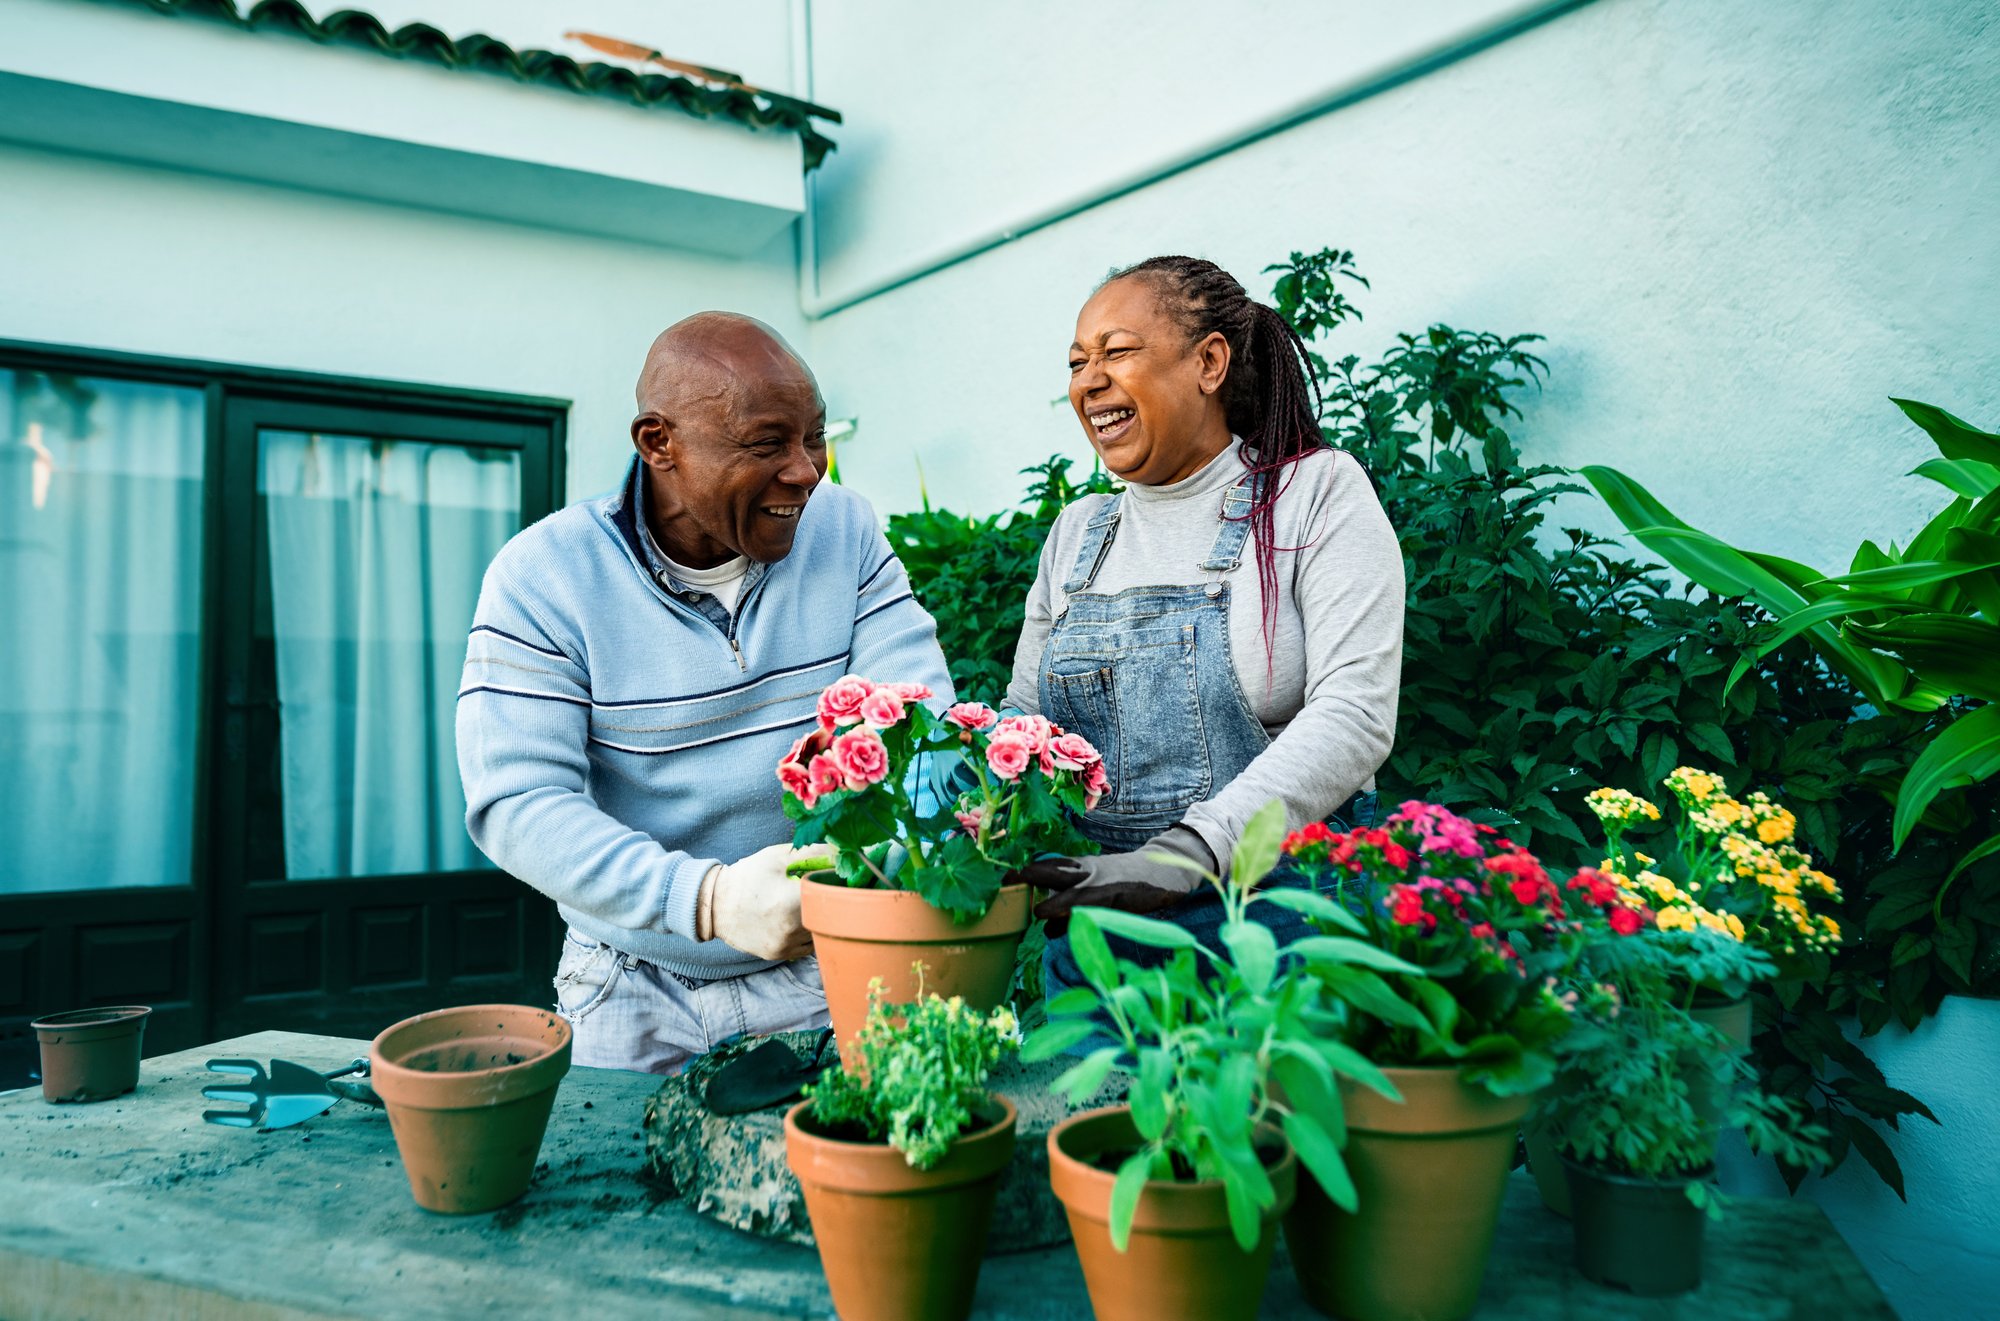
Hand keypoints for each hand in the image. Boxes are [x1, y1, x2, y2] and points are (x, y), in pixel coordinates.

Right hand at [698, 843, 832, 959]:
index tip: (837, 879)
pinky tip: (796, 918)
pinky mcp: (779, 954)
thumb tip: (843, 853)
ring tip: (805, 904)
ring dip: (819, 919)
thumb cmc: (748, 876)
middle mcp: (791, 928)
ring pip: (819, 932)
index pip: (834, 894)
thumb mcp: (779, 857)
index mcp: (792, 900)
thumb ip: (814, 853)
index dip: (839, 885)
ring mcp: (785, 944)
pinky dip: (806, 932)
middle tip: (822, 891)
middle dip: (830, 903)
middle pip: (829, 916)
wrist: (714, 904)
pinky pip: (805, 945)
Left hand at [1024, 827, 1216, 936]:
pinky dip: (1084, 915)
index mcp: (1081, 866)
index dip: (1023, 873)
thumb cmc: (1124, 881)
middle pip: (1053, 871)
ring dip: (1055, 902)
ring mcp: (1103, 883)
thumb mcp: (1096, 887)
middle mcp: (1088, 871)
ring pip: (1075, 891)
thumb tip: (1047, 929)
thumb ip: (1070, 906)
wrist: (1163, 870)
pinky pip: (1100, 906)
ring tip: (1038, 912)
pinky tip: (1076, 926)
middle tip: (1007, 888)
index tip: (1002, 881)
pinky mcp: (1119, 896)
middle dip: (1029, 878)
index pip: (1046, 866)